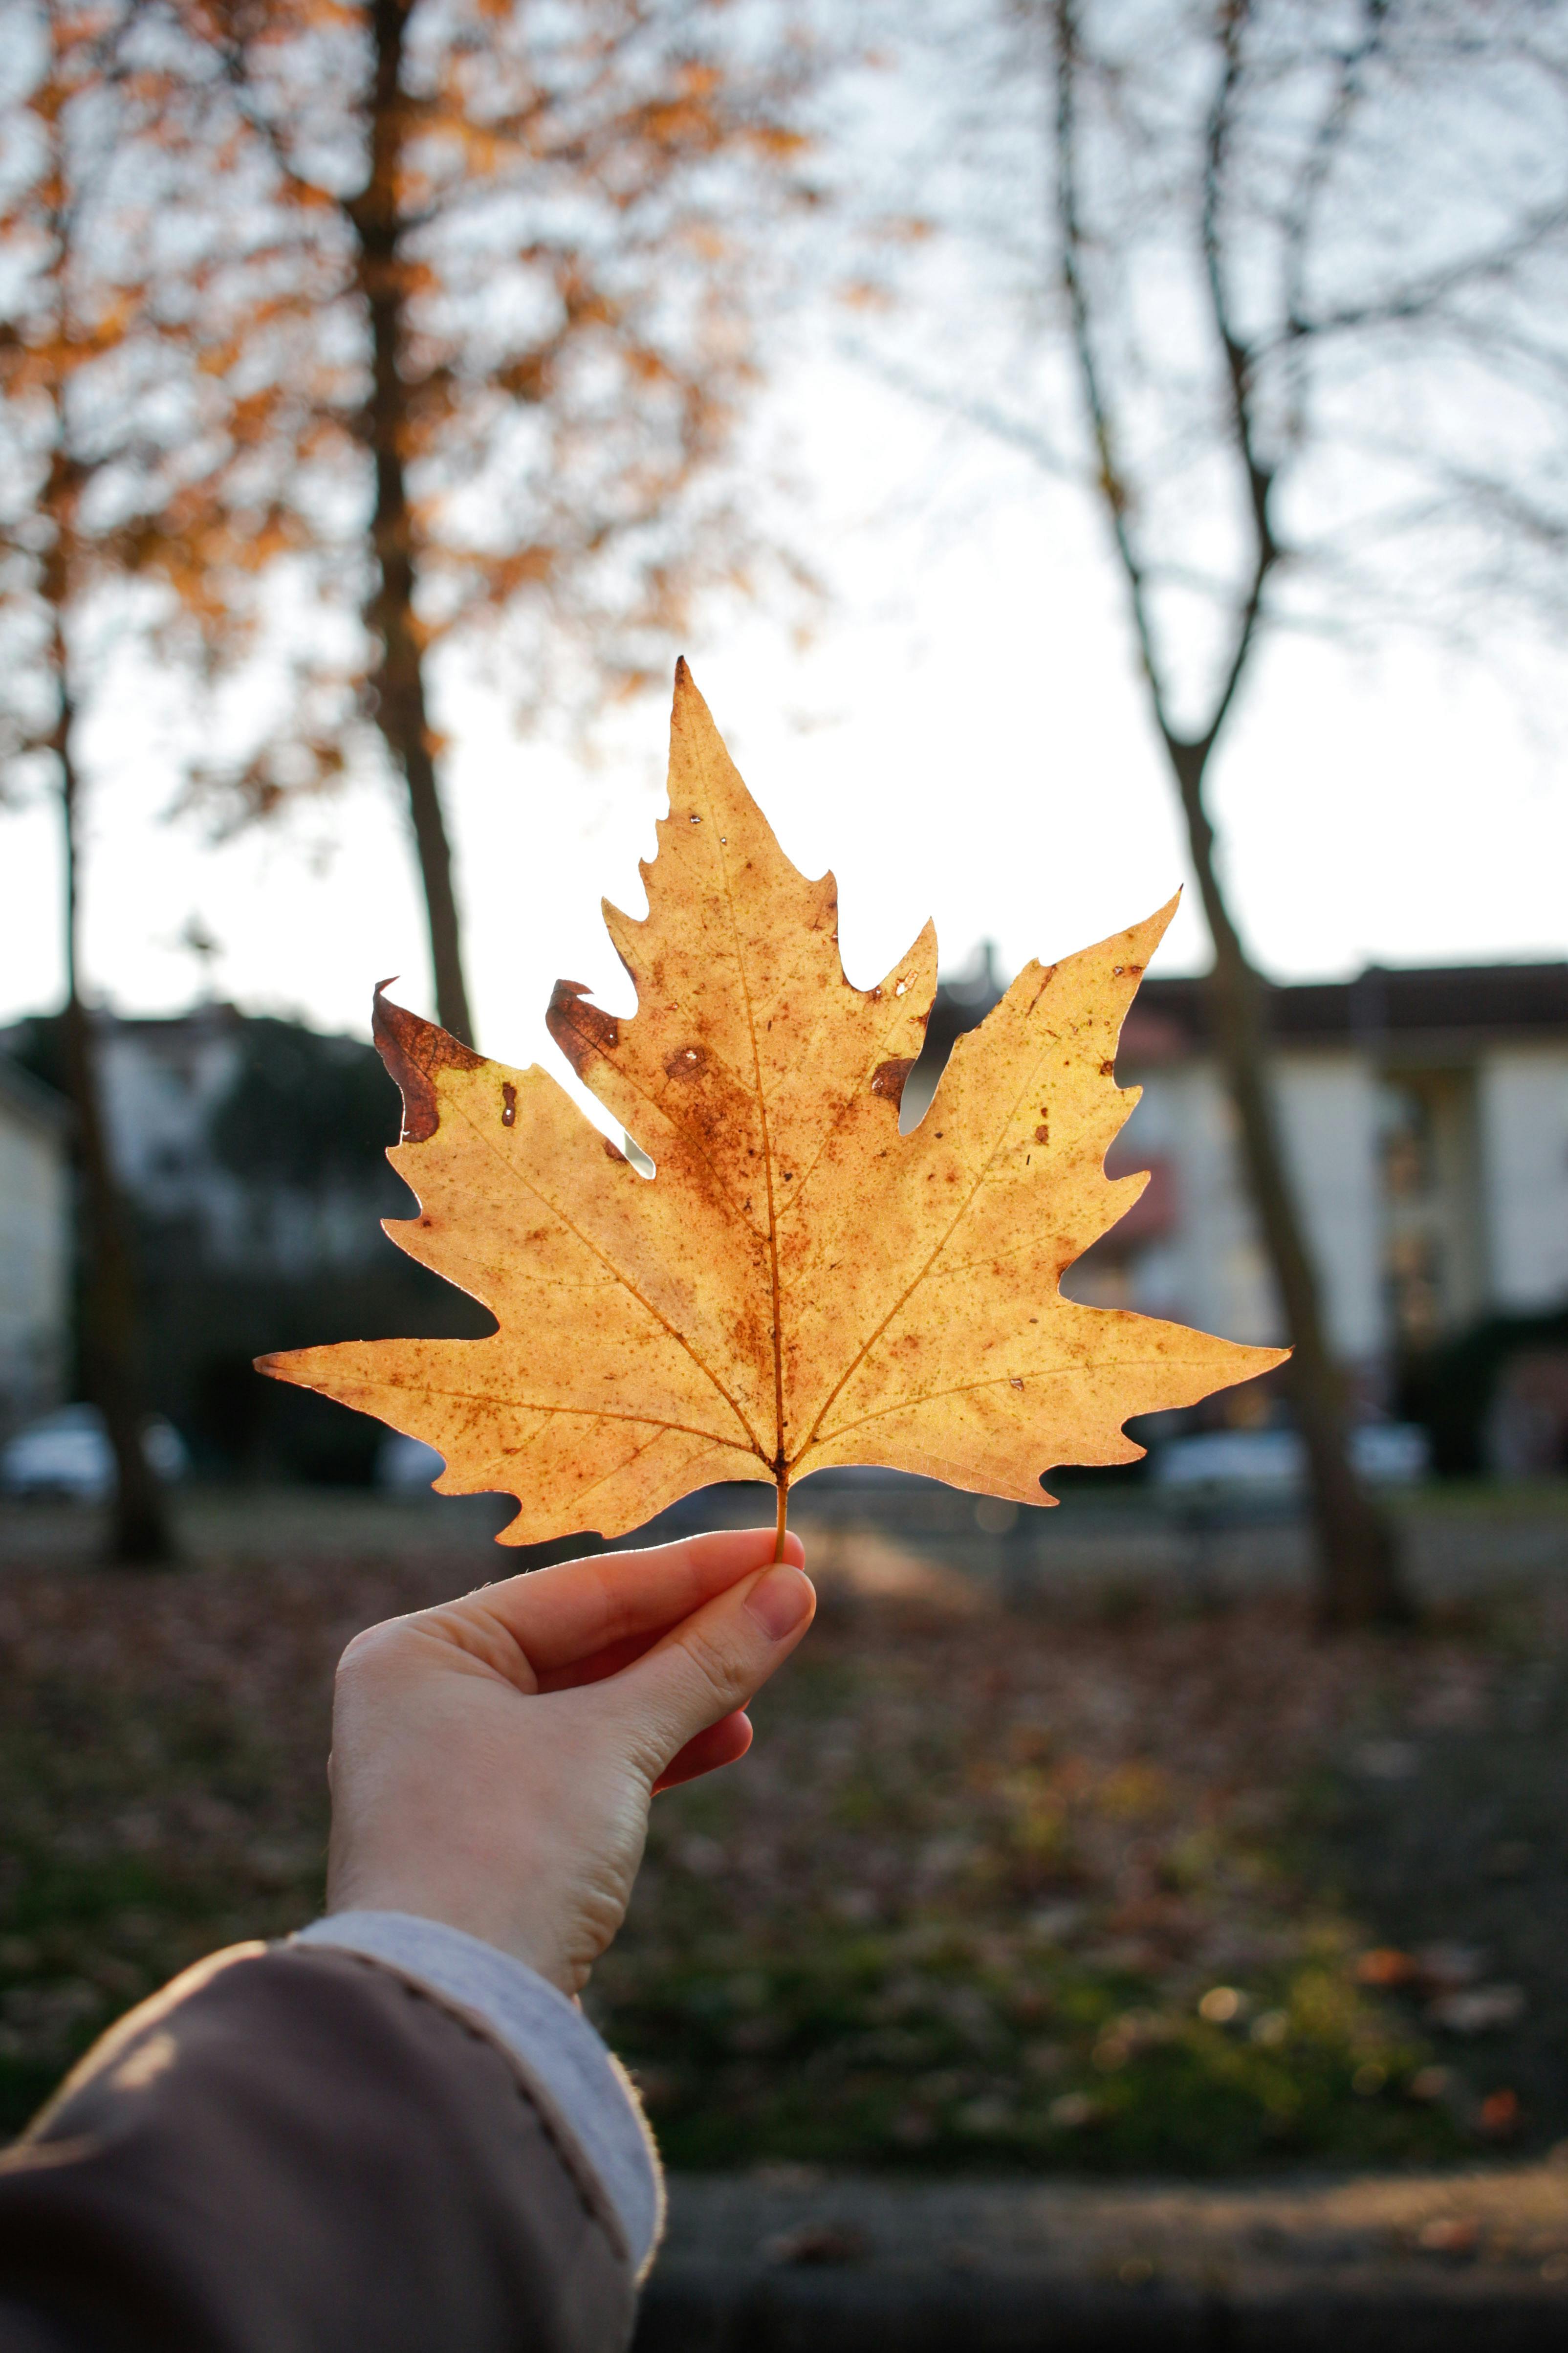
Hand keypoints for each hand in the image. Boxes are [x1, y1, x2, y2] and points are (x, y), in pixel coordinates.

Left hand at [324, 1529, 814, 1994]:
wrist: (454, 2025)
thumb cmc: (506, 1856)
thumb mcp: (613, 1743)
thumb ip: (703, 1663)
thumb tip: (790, 1592)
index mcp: (419, 1653)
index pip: (579, 1588)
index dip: (690, 1569)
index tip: (778, 1546)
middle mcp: (424, 1702)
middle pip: (586, 1643)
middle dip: (692, 1627)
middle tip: (790, 1594)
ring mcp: (454, 1774)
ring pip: (591, 1707)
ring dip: (683, 1690)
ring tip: (768, 1663)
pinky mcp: (491, 1839)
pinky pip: (585, 1767)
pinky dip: (654, 1751)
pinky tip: (728, 1737)